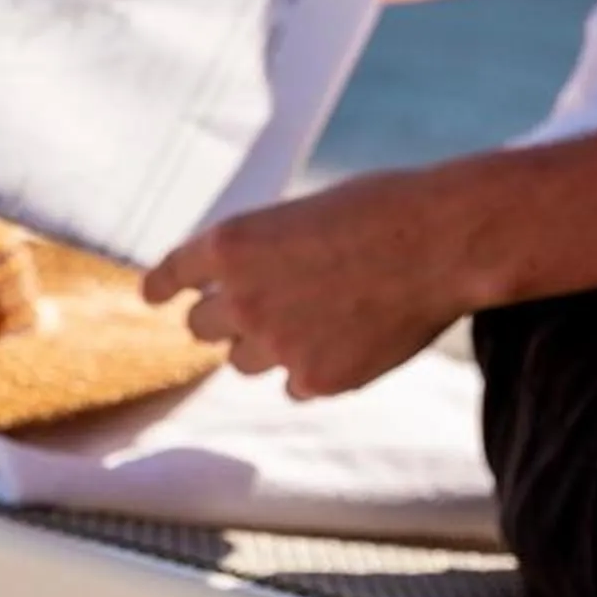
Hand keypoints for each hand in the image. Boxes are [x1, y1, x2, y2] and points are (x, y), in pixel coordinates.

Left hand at [141, 161, 513, 398]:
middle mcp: (240, 297)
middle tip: (252, 311)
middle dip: (221, 320)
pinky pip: (292, 385)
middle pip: (199, 327)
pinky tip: (349, 342)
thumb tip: (243, 293)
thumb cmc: (381, 211)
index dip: (160, 288)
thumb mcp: (301, 216)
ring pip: (243, 361)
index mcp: (229, 245)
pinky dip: (311, 370)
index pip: (170, 275)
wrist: (442, 242)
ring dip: (266, 346)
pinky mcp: (315, 379)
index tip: (154, 297)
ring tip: (318, 318)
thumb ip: (261, 256)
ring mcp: (276, 344)